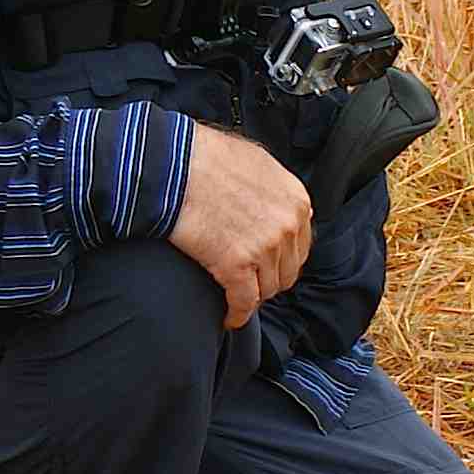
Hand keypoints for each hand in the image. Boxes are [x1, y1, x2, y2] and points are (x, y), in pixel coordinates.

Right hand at [167, 124, 312, 328]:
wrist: (174, 165)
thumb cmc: (205, 156)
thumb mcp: (256, 162)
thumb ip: (274, 188)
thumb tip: (274, 203)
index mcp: (296, 200)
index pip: (300, 246)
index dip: (282, 259)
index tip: (268, 266)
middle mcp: (288, 225)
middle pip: (286, 271)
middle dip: (268, 280)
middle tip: (250, 283)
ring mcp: (265, 247)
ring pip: (266, 290)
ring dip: (252, 296)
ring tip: (236, 298)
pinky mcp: (237, 266)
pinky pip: (244, 302)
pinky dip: (236, 313)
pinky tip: (229, 317)